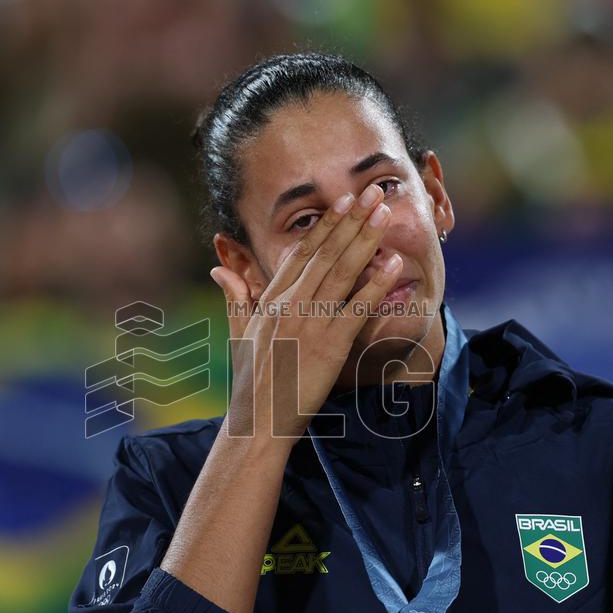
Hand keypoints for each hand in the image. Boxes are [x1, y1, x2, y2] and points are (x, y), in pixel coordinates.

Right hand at [209, 183, 401, 443]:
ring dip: (365, 239)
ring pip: (341, 271)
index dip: (324, 225)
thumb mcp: (239, 334)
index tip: (342, 202)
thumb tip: (219, 268)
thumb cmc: (251, 382)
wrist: (259, 421)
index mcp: (271, 300)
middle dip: (350, 219)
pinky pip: (357, 308)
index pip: (301, 253)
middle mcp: (289, 305)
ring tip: (384, 212)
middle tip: (372, 192)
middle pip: (324, 253)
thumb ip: (236, 297)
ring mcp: (310, 323)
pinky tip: (394, 263)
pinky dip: (377, 284)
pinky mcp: (329, 345)